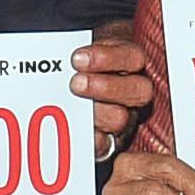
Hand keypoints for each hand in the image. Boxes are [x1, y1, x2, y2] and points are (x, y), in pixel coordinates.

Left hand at [72, 29, 154, 150]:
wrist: (71, 85)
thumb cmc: (77, 65)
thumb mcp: (82, 50)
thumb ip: (78, 52)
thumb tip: (56, 53)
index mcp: (129, 62)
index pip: (132, 57)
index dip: (108, 58)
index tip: (77, 58)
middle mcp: (132, 91)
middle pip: (138, 90)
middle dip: (106, 87)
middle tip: (75, 84)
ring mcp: (124, 116)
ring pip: (121, 118)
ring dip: (96, 113)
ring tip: (72, 108)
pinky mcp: (110, 140)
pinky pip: (106, 145)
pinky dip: (92, 140)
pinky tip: (75, 133)